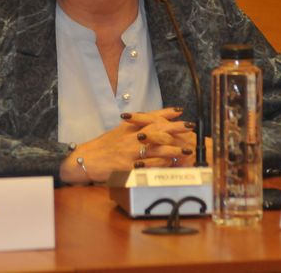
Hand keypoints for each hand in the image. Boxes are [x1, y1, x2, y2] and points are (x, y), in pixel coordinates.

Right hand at [59, 107, 196, 183]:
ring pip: (154, 149)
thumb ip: (145, 120)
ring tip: (186, 151)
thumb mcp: (124, 128)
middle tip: (190, 131)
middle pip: (157, 132)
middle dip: (175, 131)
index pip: (153, 120)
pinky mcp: (128, 167)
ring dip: (172, 150)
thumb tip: (168, 113)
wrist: (89, 159)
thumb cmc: (108, 144)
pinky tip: (170, 166)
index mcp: (132, 128)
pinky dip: (160, 166)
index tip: (184, 117)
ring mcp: (130, 153)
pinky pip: (147, 167)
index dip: (170, 118)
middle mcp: (132, 138)